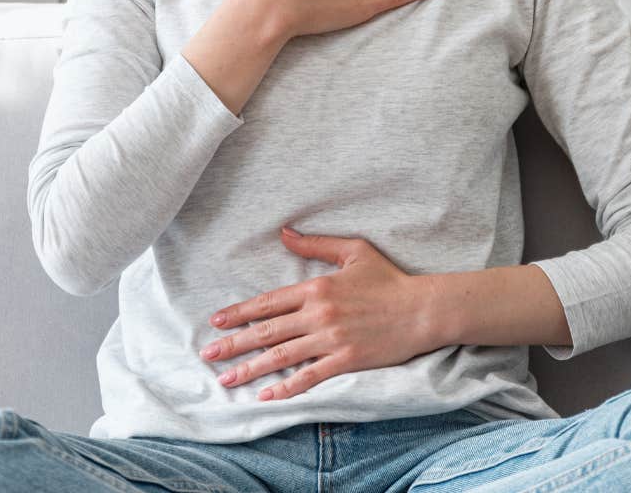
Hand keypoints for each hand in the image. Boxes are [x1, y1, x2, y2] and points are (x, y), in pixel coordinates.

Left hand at [199, 227, 441, 401]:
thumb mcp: (353, 251)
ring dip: (251, 369)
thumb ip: (316, 244)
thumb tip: (284, 232)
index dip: (239, 312)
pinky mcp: (346, 360)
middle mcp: (318, 314)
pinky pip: (310, 377)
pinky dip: (287, 388)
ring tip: (226, 379)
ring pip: (282, 356)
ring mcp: (331, 339)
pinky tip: (267, 396)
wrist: (422, 309)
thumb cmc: (389, 279)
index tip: (217, 321)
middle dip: (234, 344)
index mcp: (317, 287)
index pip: (269, 301)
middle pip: (267, 331)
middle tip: (208, 355)